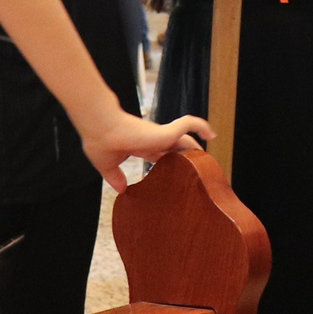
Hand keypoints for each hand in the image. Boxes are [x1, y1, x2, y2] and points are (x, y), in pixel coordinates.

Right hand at [78, 110, 210, 191]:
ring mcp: (160, 135)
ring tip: (208, 161)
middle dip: (186, 157)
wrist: (100, 129)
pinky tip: (212, 134)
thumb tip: (121, 190)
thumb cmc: (100, 142)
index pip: (160, 155)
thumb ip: (114, 176)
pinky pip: (189, 123)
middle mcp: (153, 140)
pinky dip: (201, 125)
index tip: (177, 173)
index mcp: (141, 147)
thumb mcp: (107, 165)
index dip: (170, 163)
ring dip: (197, 147)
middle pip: (176, 148)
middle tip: (198, 171)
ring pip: (185, 137)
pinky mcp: (165, 131)